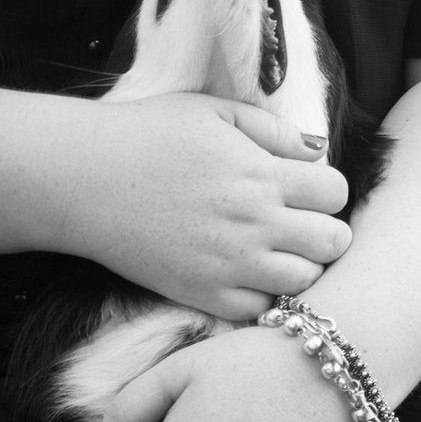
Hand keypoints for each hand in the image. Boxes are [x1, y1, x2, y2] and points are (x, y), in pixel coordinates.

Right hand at [60, 93, 350, 318]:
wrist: (83, 179)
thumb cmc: (146, 135)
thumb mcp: (214, 111)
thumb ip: (273, 129)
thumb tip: (317, 149)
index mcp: (261, 174)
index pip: (336, 192)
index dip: (327, 189)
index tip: (306, 188)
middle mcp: (254, 223)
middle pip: (333, 241)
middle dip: (327, 230)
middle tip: (302, 223)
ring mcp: (230, 264)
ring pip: (306, 281)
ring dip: (301, 265)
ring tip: (278, 251)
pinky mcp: (202, 294)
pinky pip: (260, 309)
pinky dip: (263, 295)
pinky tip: (248, 274)